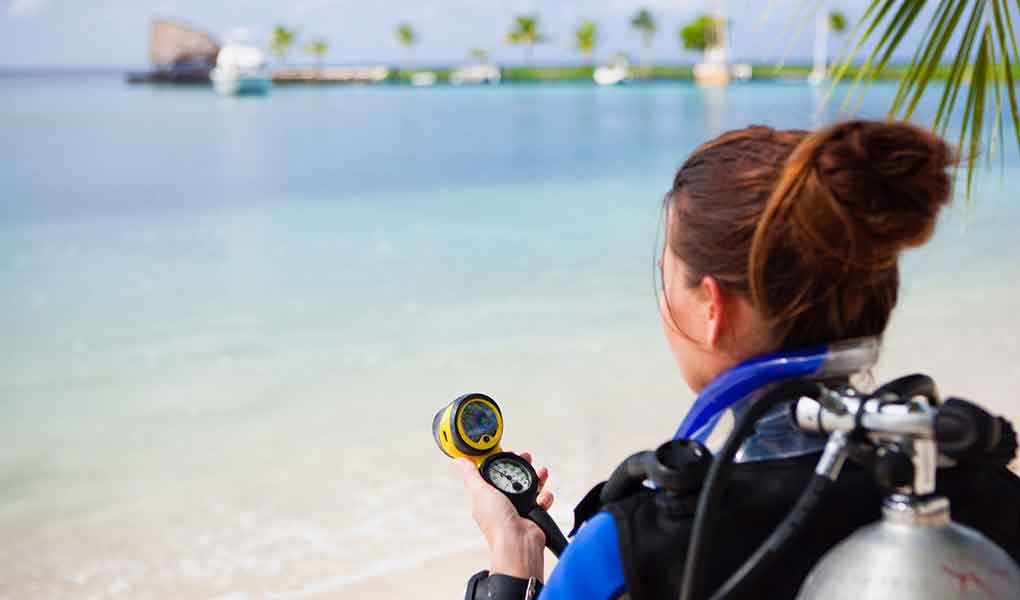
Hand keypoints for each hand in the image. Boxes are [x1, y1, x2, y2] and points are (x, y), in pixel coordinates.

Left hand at [455, 452, 554, 579]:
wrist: (518, 544)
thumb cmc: (497, 523)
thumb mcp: (481, 492)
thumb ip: (471, 475)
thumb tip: (459, 461)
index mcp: (488, 497)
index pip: (496, 473)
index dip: (504, 462)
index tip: (511, 453)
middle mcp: (503, 503)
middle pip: (515, 477)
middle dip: (523, 467)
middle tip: (528, 458)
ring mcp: (519, 509)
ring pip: (531, 487)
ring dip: (537, 478)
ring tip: (541, 472)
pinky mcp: (534, 515)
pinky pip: (542, 500)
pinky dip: (545, 498)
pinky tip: (543, 498)